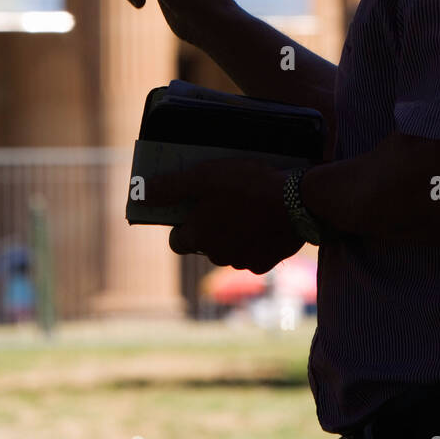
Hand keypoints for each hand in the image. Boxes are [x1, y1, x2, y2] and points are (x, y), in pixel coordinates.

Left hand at [143, 160, 304, 272]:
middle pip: (205, 244)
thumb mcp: (204, 176)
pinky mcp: (268, 263)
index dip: (182, 223)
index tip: (193, 206)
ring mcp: (244, 262)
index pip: (177, 240)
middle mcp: (217, 256)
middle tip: (224, 200)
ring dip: (234, 233)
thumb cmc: (248, 184)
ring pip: (230, 249)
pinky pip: (256, 252)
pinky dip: (258, 239)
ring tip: (248, 206)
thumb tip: (141, 195)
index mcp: (199, 237)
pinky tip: (267, 219)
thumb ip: (171, 187)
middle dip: (210, 226)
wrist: (298, 201)